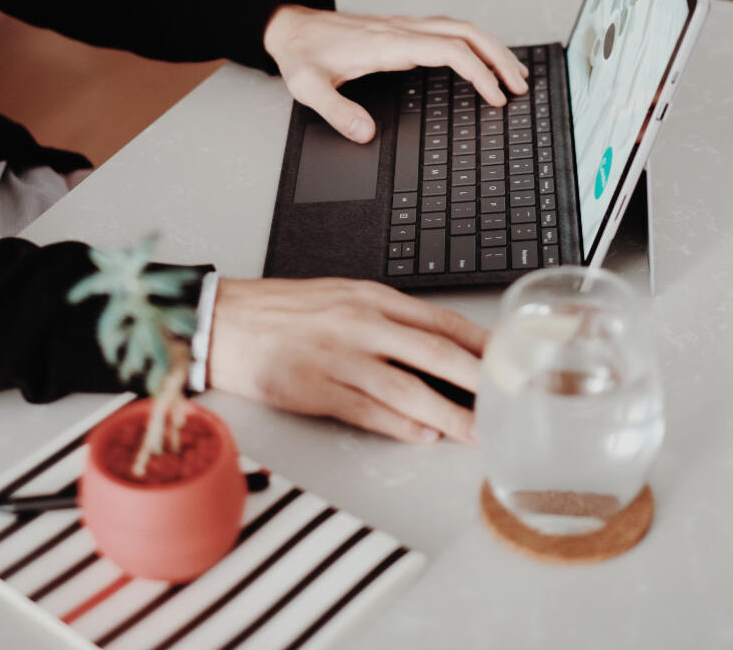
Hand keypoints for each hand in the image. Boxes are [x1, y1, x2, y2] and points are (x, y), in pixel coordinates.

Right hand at [208, 277, 484, 443]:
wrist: (228, 321)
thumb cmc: (284, 309)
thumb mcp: (342, 296)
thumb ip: (387, 317)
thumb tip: (435, 343)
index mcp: (371, 298)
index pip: (440, 320)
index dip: (478, 343)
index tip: (505, 360)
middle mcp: (361, 324)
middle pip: (434, 353)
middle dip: (477, 380)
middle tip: (505, 400)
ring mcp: (340, 358)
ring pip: (407, 389)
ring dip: (447, 414)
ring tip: (473, 431)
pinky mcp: (318, 389)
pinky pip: (369, 412)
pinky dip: (400, 426)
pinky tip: (423, 435)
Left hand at [263, 5, 528, 142]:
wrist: (290, 28)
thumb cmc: (302, 54)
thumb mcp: (308, 88)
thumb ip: (337, 112)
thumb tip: (366, 134)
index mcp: (386, 44)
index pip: (447, 50)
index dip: (478, 72)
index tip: (495, 97)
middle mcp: (400, 31)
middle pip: (466, 33)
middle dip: (499, 58)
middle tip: (520, 86)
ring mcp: (403, 28)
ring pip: (461, 28)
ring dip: (491, 48)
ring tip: (514, 74)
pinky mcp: (401, 31)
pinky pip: (447, 31)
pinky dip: (473, 45)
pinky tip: (481, 60)